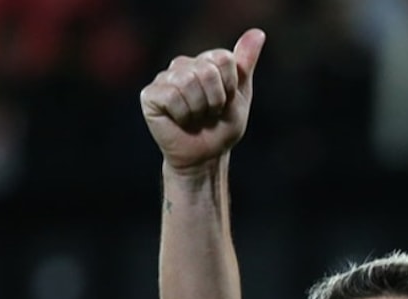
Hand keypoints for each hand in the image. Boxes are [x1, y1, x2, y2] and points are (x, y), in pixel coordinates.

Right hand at [140, 28, 265, 172]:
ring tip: (196, 118)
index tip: (225, 102)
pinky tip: (180, 121)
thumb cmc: (221, 127)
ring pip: (188, 81)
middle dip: (216, 99)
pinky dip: (182, 115)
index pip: (223, 58)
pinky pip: (171, 96)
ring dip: (199, 108)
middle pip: (207, 70)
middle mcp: (182, 65)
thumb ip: (245, 64)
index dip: (230, 86)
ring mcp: (164, 79)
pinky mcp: (150, 95)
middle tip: (210, 113)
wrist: (205, 157)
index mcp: (205, 61)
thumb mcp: (240, 95)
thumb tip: (258, 33)